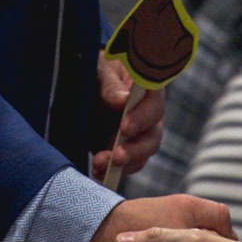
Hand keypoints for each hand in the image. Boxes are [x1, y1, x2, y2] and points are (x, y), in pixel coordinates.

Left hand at [94, 53, 164, 180]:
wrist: (86, 84)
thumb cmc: (98, 70)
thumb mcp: (101, 70)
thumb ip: (111, 86)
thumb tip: (122, 102)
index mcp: (148, 91)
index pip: (154, 105)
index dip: (142, 118)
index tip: (124, 127)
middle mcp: (148, 116)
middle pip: (152, 137)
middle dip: (134, 150)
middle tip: (116, 156)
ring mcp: (138, 136)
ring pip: (140, 156)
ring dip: (122, 165)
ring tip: (99, 165)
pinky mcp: (124, 150)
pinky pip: (125, 166)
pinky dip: (111, 172)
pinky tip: (97, 172)